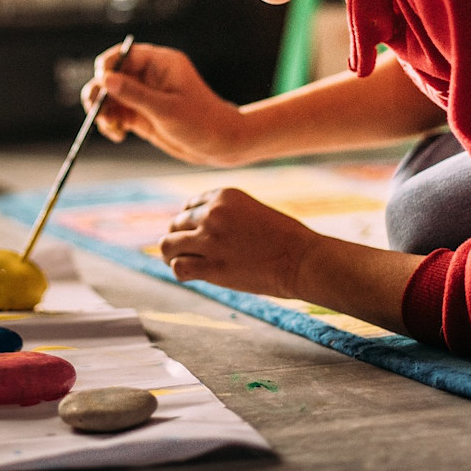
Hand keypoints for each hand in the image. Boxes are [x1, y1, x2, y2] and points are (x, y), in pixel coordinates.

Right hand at [82, 42, 247, 166]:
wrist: (220, 145)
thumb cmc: (201, 123)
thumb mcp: (167, 110)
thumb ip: (135, 94)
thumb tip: (105, 80)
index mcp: (160, 62)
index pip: (124, 55)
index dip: (107, 67)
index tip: (101, 86)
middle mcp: (149, 75)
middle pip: (111, 75)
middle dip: (100, 92)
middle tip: (97, 110)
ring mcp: (143, 95)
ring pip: (109, 96)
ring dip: (102, 111)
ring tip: (109, 127)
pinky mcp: (141, 114)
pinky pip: (116, 113)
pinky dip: (110, 123)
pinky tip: (117, 135)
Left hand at [158, 187, 316, 299]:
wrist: (303, 259)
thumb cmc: (284, 238)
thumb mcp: (251, 211)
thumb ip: (224, 214)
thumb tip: (195, 229)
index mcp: (223, 195)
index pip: (189, 205)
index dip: (189, 222)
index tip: (197, 234)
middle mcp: (212, 213)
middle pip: (175, 223)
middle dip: (179, 237)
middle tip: (187, 252)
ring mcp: (210, 240)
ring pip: (168, 244)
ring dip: (172, 255)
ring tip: (180, 262)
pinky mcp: (212, 267)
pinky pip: (178, 267)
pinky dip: (179, 271)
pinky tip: (189, 275)